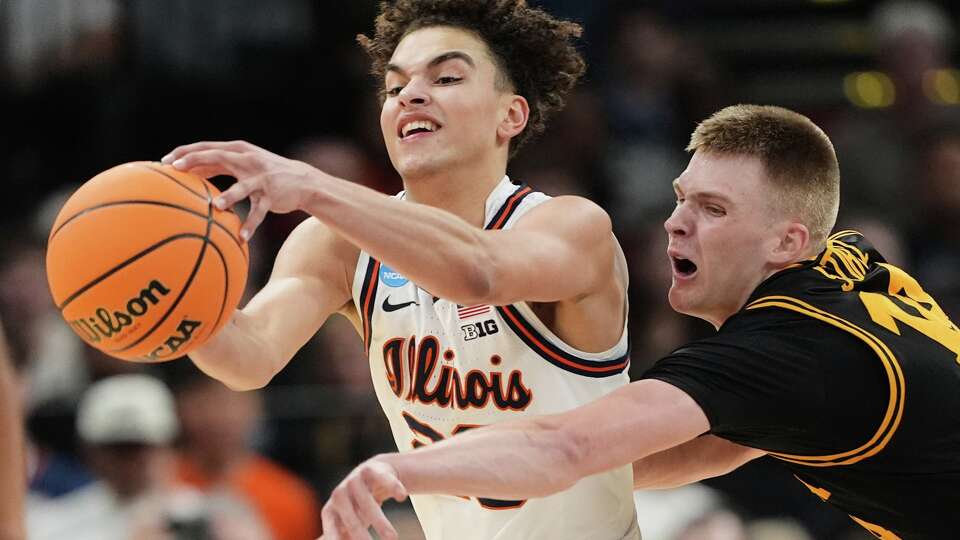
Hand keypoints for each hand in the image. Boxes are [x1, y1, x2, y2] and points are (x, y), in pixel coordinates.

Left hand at [162, 140, 321, 240]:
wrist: (303, 181)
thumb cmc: (264, 173)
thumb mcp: (242, 164)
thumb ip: (217, 165)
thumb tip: (186, 172)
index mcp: (237, 151)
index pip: (207, 147)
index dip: (185, 152)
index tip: (164, 161)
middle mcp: (248, 160)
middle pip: (218, 157)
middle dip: (196, 161)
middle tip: (176, 169)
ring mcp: (260, 178)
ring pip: (242, 187)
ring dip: (230, 196)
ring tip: (216, 207)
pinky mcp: (271, 195)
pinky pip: (259, 212)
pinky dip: (251, 224)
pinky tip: (242, 237)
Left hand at [319, 457, 407, 539]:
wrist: (371, 473)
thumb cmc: (355, 506)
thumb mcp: (343, 523)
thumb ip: (335, 537)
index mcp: (330, 512)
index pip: (332, 531)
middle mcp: (340, 494)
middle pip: (351, 519)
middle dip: (361, 535)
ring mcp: (355, 480)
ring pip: (368, 502)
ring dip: (380, 522)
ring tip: (393, 538)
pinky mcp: (372, 468)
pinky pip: (384, 479)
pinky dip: (393, 487)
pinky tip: (402, 497)